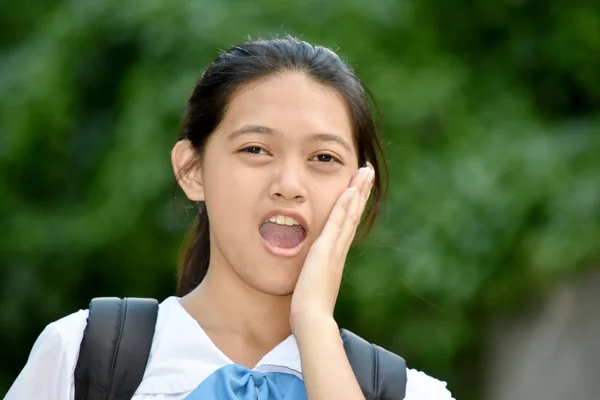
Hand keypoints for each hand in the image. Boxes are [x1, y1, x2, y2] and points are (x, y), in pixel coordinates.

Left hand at [290, 165, 374, 333]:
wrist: (311, 319)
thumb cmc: (309, 306)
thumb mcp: (313, 282)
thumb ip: (315, 272)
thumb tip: (313, 270)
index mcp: (336, 254)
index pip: (347, 223)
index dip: (354, 204)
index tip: (358, 187)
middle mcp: (339, 249)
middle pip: (354, 214)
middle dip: (361, 191)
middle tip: (368, 170)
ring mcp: (335, 248)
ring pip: (350, 214)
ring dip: (358, 191)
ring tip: (365, 170)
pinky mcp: (326, 250)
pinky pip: (337, 223)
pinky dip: (344, 206)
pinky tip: (350, 190)